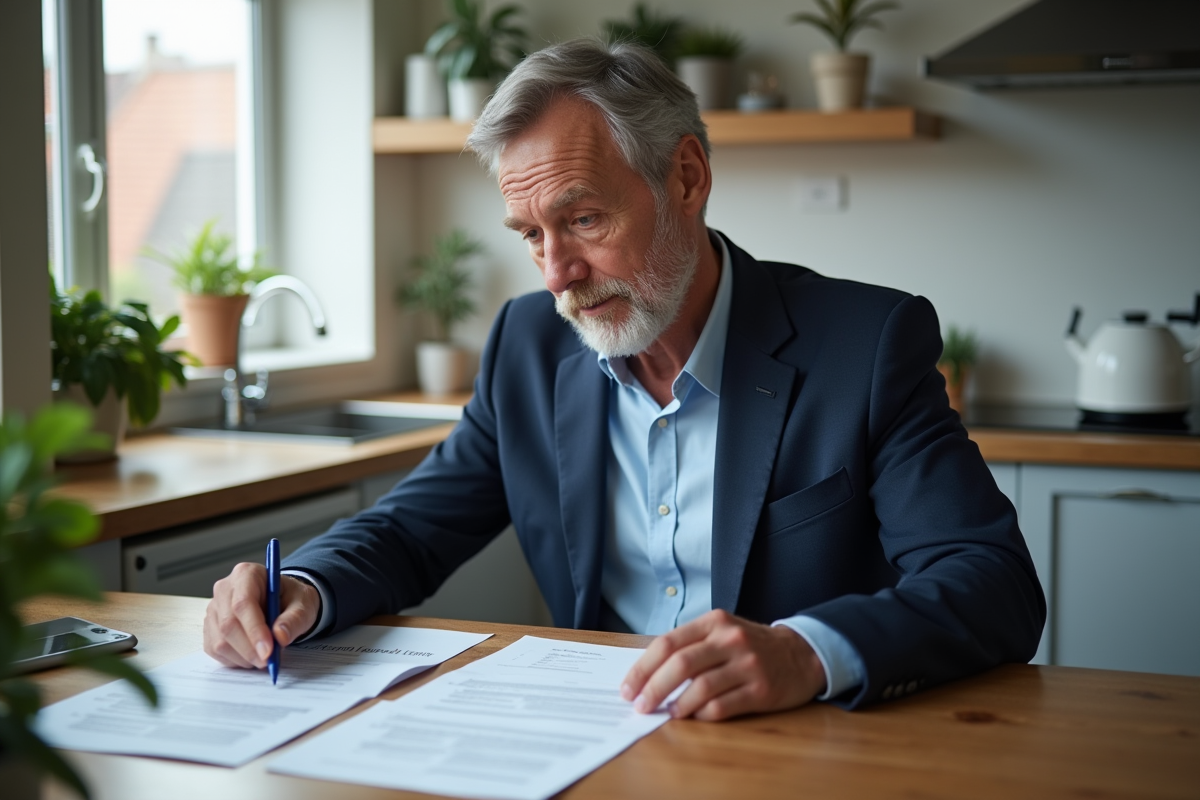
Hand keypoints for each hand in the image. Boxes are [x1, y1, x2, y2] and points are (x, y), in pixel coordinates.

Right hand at [203, 562, 319, 668]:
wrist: (283, 602)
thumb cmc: (291, 599)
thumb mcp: (303, 604)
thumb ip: (294, 619)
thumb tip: (280, 637)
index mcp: (247, 574)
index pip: (243, 603)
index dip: (254, 630)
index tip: (268, 651)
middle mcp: (225, 589)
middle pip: (229, 625)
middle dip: (250, 649)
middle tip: (269, 662)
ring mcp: (214, 609)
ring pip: (220, 641)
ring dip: (243, 657)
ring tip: (265, 656)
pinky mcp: (210, 627)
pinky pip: (215, 650)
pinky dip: (235, 659)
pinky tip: (251, 654)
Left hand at [620, 609, 825, 720]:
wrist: (801, 654)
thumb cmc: (751, 646)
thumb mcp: (721, 632)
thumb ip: (689, 646)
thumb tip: (647, 674)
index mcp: (714, 622)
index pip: (668, 643)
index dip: (643, 668)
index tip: (628, 688)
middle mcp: (730, 640)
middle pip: (680, 665)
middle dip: (653, 689)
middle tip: (640, 706)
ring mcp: (748, 665)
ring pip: (700, 688)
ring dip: (677, 705)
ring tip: (667, 713)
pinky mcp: (762, 690)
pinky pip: (723, 706)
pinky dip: (702, 715)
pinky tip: (694, 716)